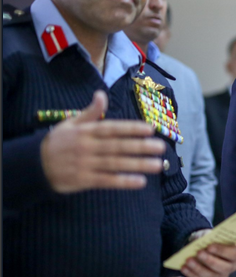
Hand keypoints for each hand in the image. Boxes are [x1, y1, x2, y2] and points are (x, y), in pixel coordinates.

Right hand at [40, 90, 165, 192]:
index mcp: (86, 131)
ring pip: (115, 164)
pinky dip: (123, 182)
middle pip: (118, 146)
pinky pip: (107, 181)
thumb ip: (90, 112)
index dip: (131, 129)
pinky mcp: (84, 180)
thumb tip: (101, 94)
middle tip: (161, 147)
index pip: (112, 129)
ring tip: (157, 165)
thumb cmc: (57, 142)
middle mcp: (87, 147)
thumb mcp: (70, 123)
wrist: (33, 165)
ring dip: (137, 165)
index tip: (150, 129)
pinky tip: (140, 182)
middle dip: (140, 147)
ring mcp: (86, 164)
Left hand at [180, 230, 235, 276]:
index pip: (233, 254)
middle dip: (210, 260)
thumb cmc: (210, 240)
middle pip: (223, 267)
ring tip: (188, 260)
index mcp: (235, 254)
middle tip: (199, 253)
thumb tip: (202, 241)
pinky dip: (191, 274)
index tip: (209, 246)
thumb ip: (209, 238)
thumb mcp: (211, 236)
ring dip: (198, 268)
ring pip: (211, 276)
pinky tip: (184, 267)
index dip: (222, 250)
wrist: (204, 248)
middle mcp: (231, 267)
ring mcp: (221, 276)